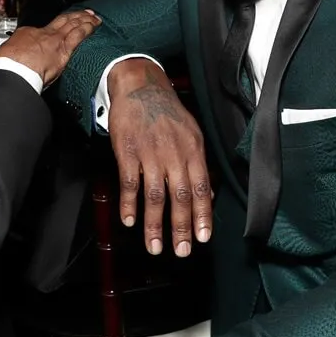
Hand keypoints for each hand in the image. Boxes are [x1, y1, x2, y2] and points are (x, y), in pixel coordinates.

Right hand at [0, 10, 100, 86]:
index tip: (59, 27)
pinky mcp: (64, 50)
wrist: (12, 70)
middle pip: (61, 21)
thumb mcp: (5, 56)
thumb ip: (14, 56)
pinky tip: (94, 25)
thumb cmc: (6, 66)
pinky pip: (79, 35)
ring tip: (93, 17)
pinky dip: (88, 28)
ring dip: (84, 20)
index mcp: (27, 34)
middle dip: (73, 16)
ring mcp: (54, 40)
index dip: (54, 27)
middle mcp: (43, 33)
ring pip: (73, 25)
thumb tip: (11, 59)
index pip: (43, 29)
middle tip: (83, 12)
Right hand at [106, 59, 211, 255]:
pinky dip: (129, 204)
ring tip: (155, 246)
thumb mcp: (191, 133)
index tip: (203, 237)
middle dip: (181, 228)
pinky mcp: (128, 151)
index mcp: (194, 150)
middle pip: (180, 197)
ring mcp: (151, 153)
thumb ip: (197, 164)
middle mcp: (175, 153)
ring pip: (155, 195)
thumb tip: (207, 194)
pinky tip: (129, 221)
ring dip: (155, 225)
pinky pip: (130, 183)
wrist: (140, 86)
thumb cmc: (167, 112)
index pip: (202, 189)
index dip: (203, 215)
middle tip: (181, 251)